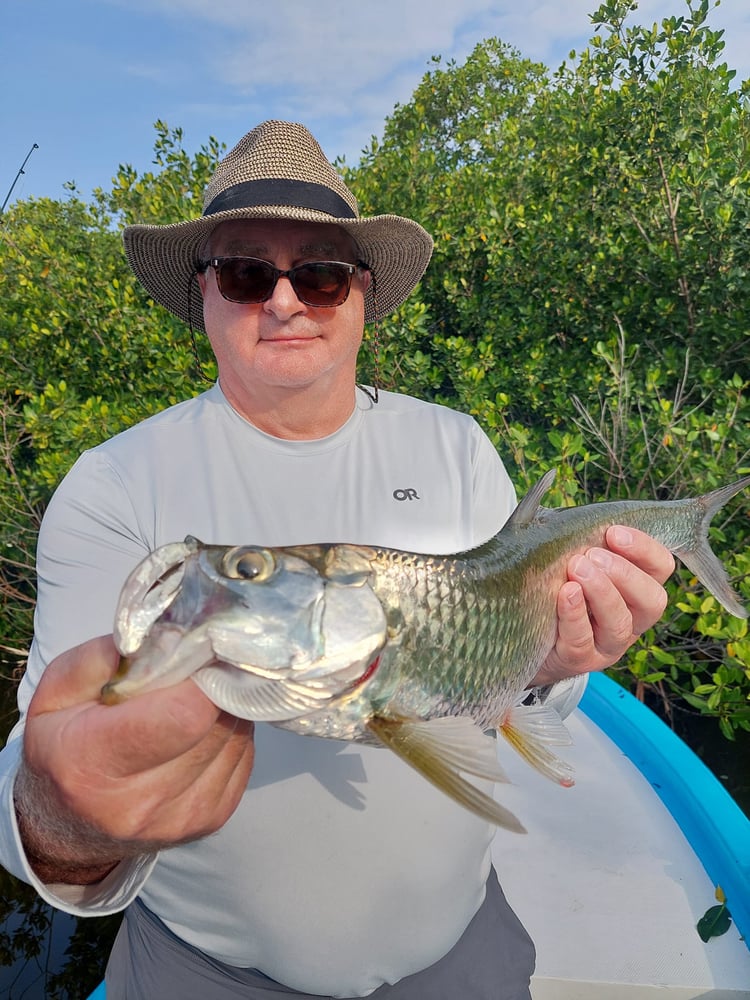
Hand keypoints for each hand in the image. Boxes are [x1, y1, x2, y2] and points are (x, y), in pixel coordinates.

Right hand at [16, 634, 253, 883]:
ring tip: (191, 701)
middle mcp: (140, 803)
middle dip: (212, 685)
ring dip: (222, 708)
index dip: (200, 676)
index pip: (184, 715)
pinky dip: (229, 733)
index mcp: (93, 765)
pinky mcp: (212, 820)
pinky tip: (199, 730)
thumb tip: (167, 638)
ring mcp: (181, 818)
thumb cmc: (63, 744)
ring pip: (235, 736)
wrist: (67, 823)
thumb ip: (103, 658)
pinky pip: (243, 756)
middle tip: (195, 669)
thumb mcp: (56, 691)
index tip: (197, 652)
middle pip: (215, 722)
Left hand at [533, 526, 674, 686]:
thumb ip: (569, 528)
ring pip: (620, 623)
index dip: (644, 549)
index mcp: (636, 587)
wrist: (520, 633)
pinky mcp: (580, 660)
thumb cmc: (551, 584)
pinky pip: (583, 640)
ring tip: (576, 570)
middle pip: (652, 600)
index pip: (660, 567)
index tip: (613, 532)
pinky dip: (574, 614)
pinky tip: (564, 594)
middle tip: (593, 556)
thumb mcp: (564, 554)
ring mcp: (607, 644)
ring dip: (601, 592)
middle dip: (625, 573)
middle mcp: (631, 618)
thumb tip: (548, 480)